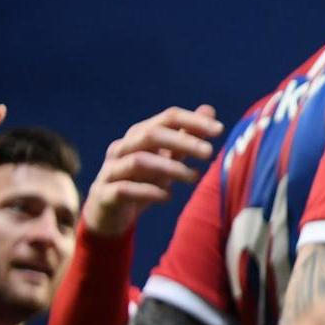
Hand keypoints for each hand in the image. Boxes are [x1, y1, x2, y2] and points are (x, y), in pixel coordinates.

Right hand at [84, 106, 223, 237]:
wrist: (109, 214)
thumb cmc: (143, 180)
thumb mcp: (167, 158)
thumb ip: (185, 136)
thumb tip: (209, 110)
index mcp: (139, 135)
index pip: (168, 117)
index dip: (193, 120)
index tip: (220, 130)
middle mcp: (122, 147)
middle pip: (151, 135)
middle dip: (182, 141)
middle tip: (209, 152)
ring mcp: (110, 170)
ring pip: (138, 161)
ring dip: (170, 168)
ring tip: (194, 178)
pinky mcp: (104, 194)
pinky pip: (124, 189)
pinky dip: (149, 192)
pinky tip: (168, 197)